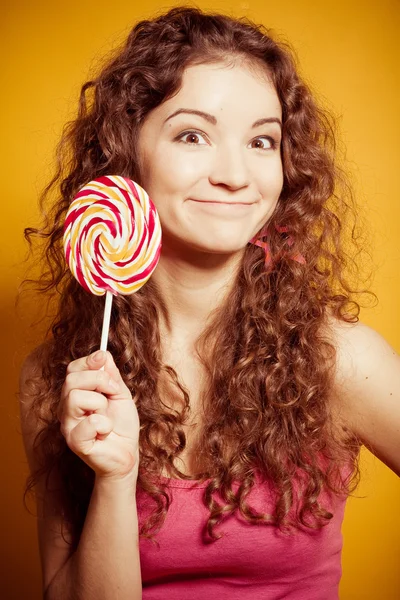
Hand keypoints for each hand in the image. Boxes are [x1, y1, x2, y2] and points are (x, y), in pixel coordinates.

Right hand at [58, 350, 139, 481]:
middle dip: (98, 380)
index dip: (88, 361)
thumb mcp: (121, 394)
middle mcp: (66, 408)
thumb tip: (102, 354)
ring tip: (107, 416)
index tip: (103, 358)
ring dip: (100, 403)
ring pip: (75, 397)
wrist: (127, 454)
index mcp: (76, 395)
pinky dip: (104, 424)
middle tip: (113, 392)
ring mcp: (68, 425)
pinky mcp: (75, 442)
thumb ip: (111, 376)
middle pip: (71, 380)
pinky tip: (105, 432)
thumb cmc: (122, 426)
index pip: (72, 370)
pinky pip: (89, 422)